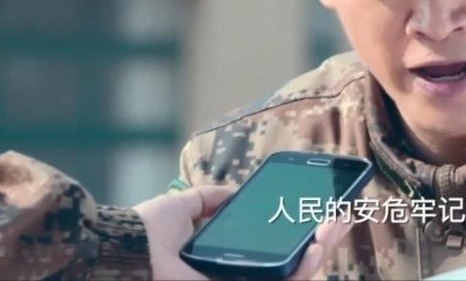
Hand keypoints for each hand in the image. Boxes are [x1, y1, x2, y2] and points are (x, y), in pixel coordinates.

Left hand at [134, 187, 354, 280]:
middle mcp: (238, 276)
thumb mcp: (182, 208)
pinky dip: (306, 265)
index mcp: (225, 262)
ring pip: (296, 276)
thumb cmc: (145, 233)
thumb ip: (210, 200)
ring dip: (323, 250)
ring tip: (338, 223)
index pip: (273, 255)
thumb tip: (235, 192)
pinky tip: (320, 242)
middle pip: (292, 265)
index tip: (318, 214)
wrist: (125, 251)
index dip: (299, 237)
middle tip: (340, 216)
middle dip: (322, 241)